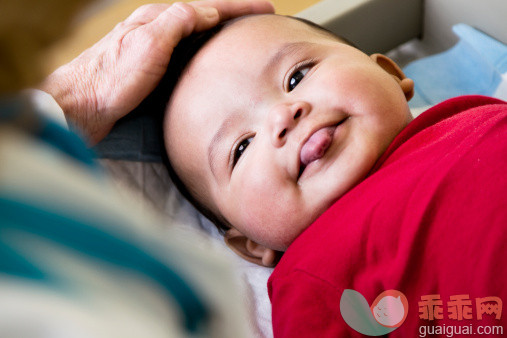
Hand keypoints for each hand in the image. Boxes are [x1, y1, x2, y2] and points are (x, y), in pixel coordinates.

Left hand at [41, 0, 273, 143]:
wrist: (80, 107)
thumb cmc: (110, 79)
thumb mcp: (148, 44)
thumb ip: (179, 22)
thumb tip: (209, 12)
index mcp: (158, 20)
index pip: (208, 8)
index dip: (239, 7)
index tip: (265, 9)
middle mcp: (155, 31)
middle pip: (202, 18)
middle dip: (231, 18)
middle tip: (256, 21)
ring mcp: (151, 50)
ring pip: (193, 37)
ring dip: (217, 34)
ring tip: (238, 38)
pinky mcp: (149, 71)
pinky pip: (184, 54)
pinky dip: (202, 53)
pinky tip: (206, 62)